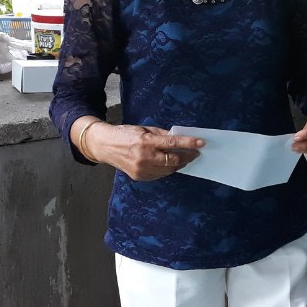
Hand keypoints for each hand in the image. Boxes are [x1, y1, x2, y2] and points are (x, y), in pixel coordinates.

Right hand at [88, 123, 202, 180]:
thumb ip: (162, 134)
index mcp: (146, 142)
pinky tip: (171, 164)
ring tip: (185, 158)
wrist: (104, 145)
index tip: (201, 143)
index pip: (173, 143)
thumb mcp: (145, 129)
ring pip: (168, 170)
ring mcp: (141, 169)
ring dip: (179, 164)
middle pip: (173, 160)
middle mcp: (144, 157)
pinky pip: (159, 175)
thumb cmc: (125, 134)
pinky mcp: (139, 177)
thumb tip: (180, 138)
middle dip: (187, 157)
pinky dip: (167, 169)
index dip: (189, 144)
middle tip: (195, 153)